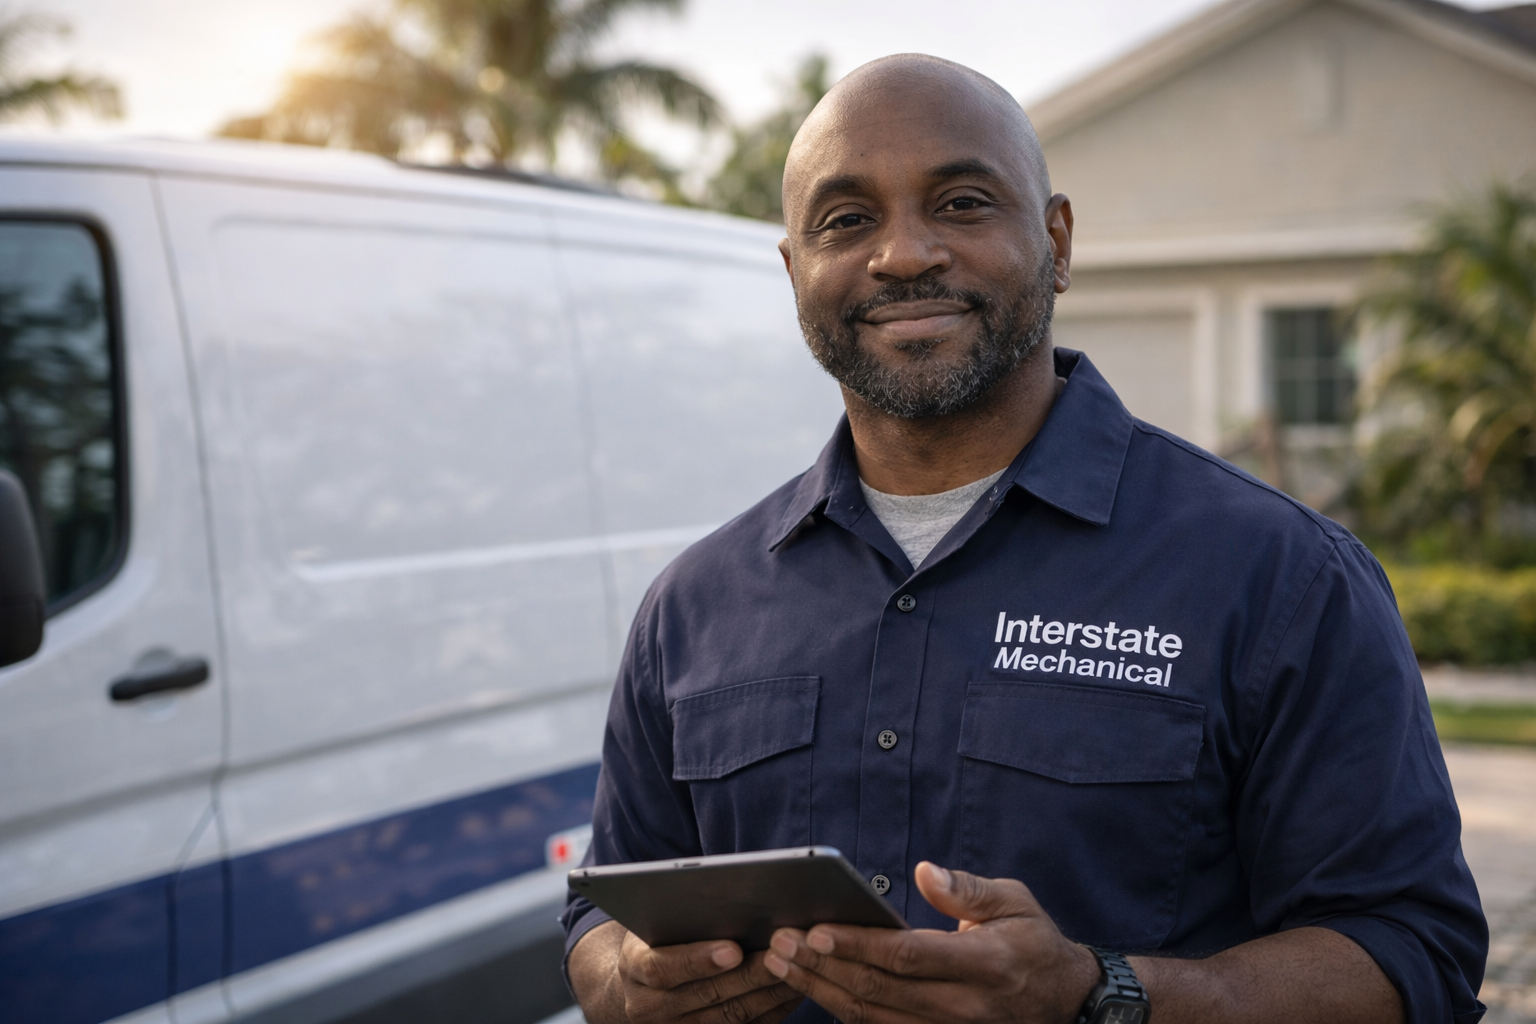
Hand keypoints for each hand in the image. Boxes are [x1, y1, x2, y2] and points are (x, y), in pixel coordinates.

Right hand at [575, 920, 804, 1023]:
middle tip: (781, 955)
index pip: (663, 968)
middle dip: (748, 976)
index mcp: (634, 969)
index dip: (699, 960)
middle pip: (706, 995)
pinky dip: (771, 1011)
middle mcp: (649, 1008)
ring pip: (729, 1017)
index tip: (733, 949)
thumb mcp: (656, 922)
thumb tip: (726, 892)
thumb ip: (681, 914)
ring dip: (766, 994)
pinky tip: (792, 989)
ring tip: (796, 968)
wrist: (641, 986)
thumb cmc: (658, 939)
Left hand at [762, 862, 1098, 1023]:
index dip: (859, 945)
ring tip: (780, 965)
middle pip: (879, 990)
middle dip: (823, 966)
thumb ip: (967, 890)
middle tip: (778, 943)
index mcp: (985, 964)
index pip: (908, 956)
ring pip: (871, 1017)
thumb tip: (926, 870)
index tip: (816, 929)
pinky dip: (842, 1010)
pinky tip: (812, 987)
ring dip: (820, 991)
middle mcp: (963, 1006)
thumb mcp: (1014, 901)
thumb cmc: (1032, 941)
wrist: (1065, 1001)